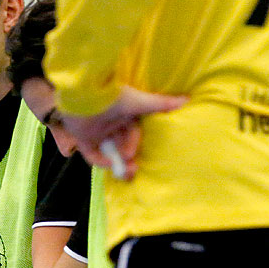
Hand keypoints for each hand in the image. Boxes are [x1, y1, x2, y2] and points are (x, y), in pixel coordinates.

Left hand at [62, 85, 186, 180]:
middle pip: (120, 145)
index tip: (132, 154)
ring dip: (117, 162)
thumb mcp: (139, 102)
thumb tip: (186, 100)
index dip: (133, 145)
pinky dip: (100, 161)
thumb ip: (161, 104)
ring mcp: (95, 132)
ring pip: (108, 151)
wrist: (84, 95)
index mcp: (122, 115)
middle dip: (127, 158)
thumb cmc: (112, 97)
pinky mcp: (82, 138)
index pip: (131, 134)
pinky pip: (92, 154)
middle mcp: (110, 124)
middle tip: (132, 169)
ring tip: (125, 172)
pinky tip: (110, 165)